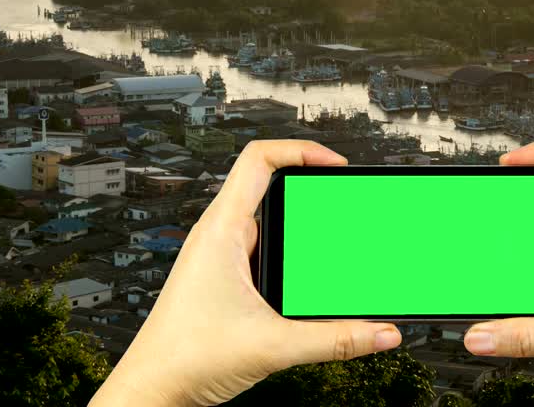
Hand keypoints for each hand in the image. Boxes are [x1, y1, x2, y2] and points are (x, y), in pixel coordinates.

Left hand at [90, 140, 402, 406]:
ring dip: (299, 232)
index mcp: (221, 231)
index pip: (259, 159)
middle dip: (310, 195)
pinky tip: (307, 281)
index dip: (301, 150)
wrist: (152, 390)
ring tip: (332, 243)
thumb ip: (336, 341)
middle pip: (270, 188)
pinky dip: (289, 258)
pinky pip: (262, 251)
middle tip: (342, 202)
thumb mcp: (274, 346)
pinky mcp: (223, 278)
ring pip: (268, 224)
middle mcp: (218, 236)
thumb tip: (381, 333)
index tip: (336, 164)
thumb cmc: (185, 359)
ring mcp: (219, 256)